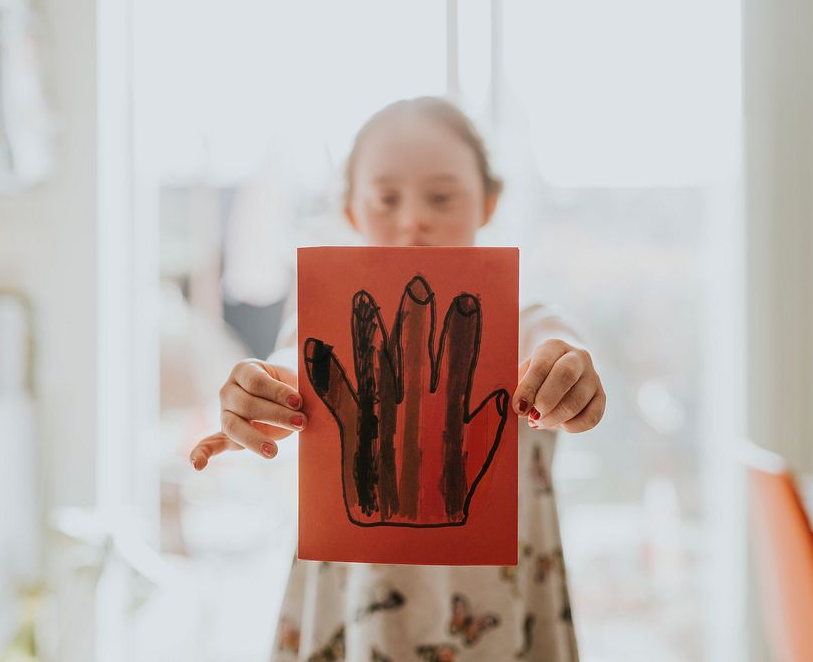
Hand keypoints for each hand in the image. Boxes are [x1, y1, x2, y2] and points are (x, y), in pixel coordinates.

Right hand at [189, 359, 304, 468]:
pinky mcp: (227, 434)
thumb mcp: (296, 380)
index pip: (256, 381)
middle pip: (246, 404)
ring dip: (253, 439)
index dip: (277, 392)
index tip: (299, 401)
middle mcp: (229, 390)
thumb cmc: (293, 385)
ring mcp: (225, 412)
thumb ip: (298, 390)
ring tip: (274, 451)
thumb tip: (306, 403)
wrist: (287, 393)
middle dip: (275, 415)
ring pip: (233, 426)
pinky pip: (212, 443)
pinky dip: (203, 453)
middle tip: (301, 422)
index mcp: (245, 370)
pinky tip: (196, 465)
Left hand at [304, 276, 509, 526]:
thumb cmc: (443, 496)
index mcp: (447, 415)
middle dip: (416, 318)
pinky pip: (337, 395)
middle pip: (415, 354)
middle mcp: (415, 410)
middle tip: (416, 283)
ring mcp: (384, 417)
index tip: (466, 299)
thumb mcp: (472, 463)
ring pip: (377, 364)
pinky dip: (324, 371)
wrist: (405, 530)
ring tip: (363, 298)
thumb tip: (499, 395)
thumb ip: (484, 428)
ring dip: (368, 331)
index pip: (458, 362)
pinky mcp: (354, 431)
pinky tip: (313, 344)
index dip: (461, 331)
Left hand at [512, 339, 605, 432]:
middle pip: (565, 375)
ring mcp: (593, 377)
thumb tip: (519, 406)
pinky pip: (592, 417)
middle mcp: (578, 357)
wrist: (557, 379)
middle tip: (532, 416)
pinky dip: (572, 426)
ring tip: (539, 422)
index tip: (518, 407)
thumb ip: (519, 386)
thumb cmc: (536, 377)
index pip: (542, 364)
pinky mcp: (601, 397)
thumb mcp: (523, 374)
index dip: (529, 388)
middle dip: (546, 400)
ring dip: (555, 418)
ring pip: (577, 401)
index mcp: (554, 347)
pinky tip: (560, 424)